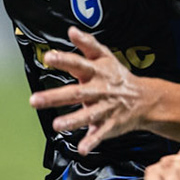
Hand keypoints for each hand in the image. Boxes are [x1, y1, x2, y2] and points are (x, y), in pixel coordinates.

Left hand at [27, 28, 150, 153]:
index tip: (49, 57)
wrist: (145, 99)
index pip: (78, 64)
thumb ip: (87, 44)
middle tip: (35, 100)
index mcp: (96, 72)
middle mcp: (99, 90)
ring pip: (87, 115)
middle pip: (76, 93)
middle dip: (55, 97)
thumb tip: (71, 30)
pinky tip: (82, 149)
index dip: (64, 60)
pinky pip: (99, 134)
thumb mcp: (105, 56)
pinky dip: (91, 142)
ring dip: (72, 120)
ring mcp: (104, 109)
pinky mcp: (109, 125)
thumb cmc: (118, 77)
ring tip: (57, 125)